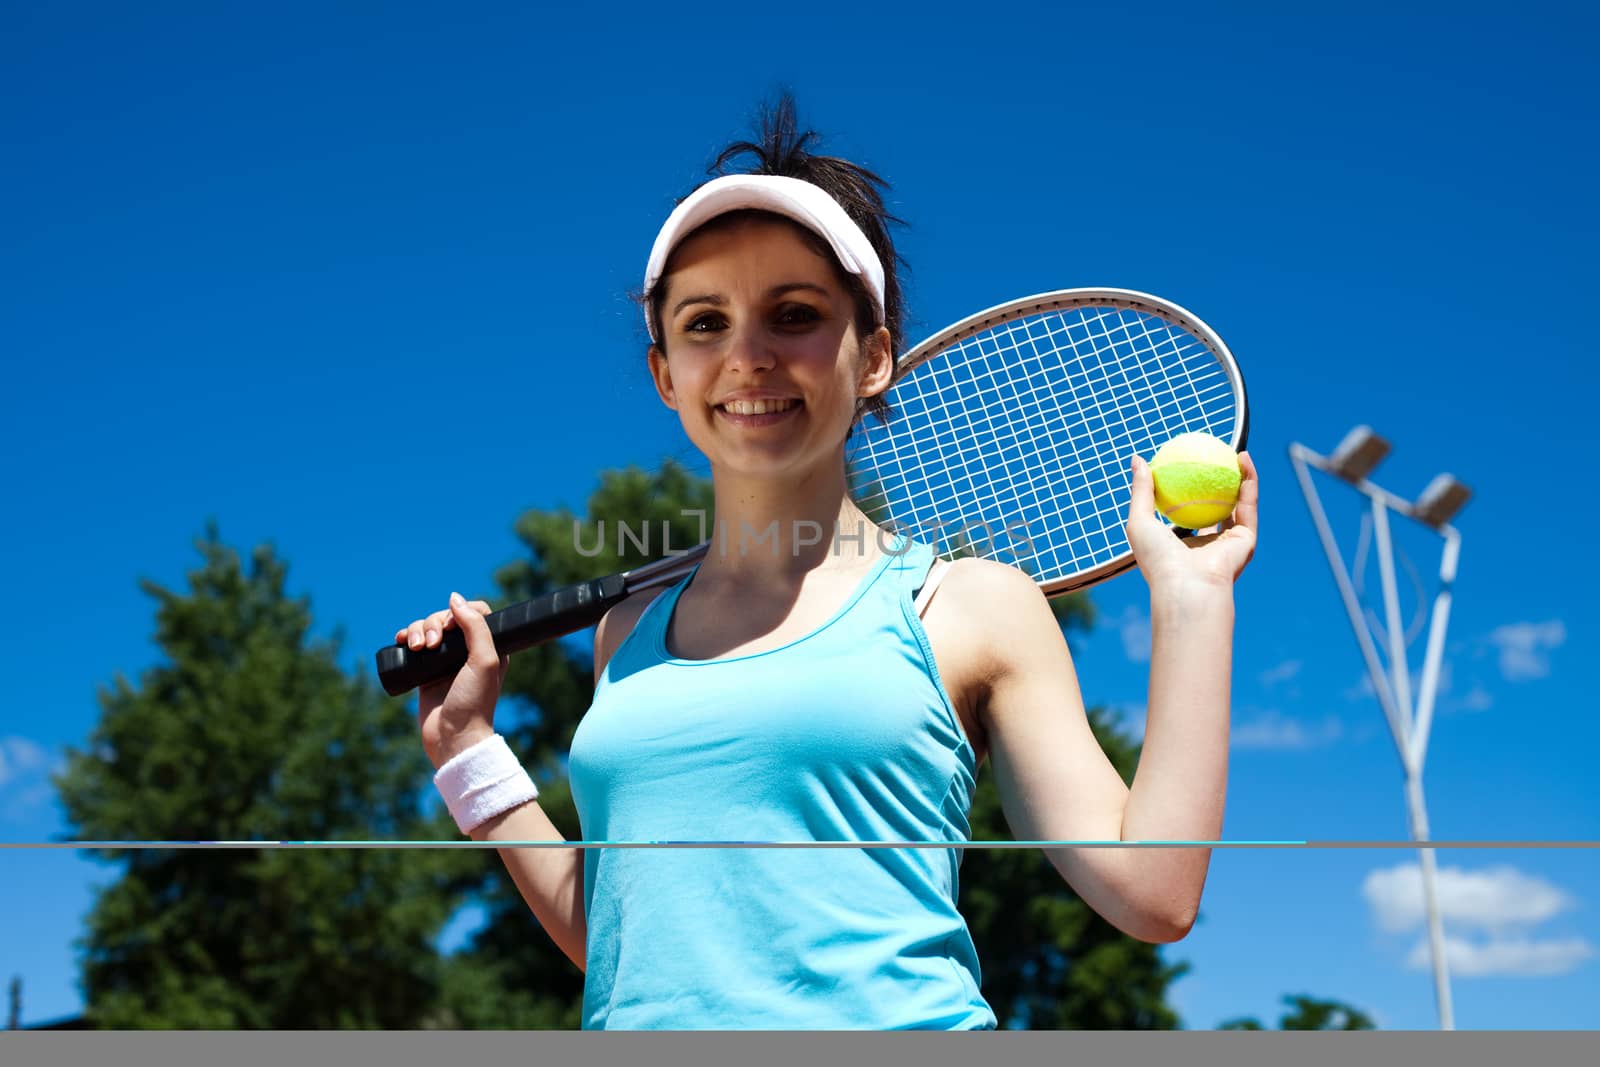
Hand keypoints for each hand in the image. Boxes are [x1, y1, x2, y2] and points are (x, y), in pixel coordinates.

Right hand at [394, 592, 507, 769]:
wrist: (453, 738)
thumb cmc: (474, 702)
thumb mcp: (483, 661)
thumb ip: (475, 627)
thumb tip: (454, 598)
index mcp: (489, 647)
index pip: (475, 613)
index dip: (459, 612)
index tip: (449, 626)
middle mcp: (467, 652)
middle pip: (446, 618)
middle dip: (432, 624)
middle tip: (431, 645)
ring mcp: (445, 661)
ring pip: (427, 630)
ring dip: (416, 630)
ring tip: (415, 647)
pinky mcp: (425, 672)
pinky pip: (413, 646)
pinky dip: (406, 637)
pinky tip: (401, 640)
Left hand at [1124, 450, 1258, 592]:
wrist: (1187, 585)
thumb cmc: (1158, 558)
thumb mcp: (1140, 520)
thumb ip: (1141, 490)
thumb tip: (1138, 459)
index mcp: (1181, 543)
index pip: (1185, 511)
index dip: (1186, 488)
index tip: (1184, 462)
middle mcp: (1206, 544)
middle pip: (1214, 506)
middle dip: (1217, 482)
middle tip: (1212, 454)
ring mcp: (1228, 543)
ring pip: (1236, 503)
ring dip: (1238, 476)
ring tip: (1233, 450)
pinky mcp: (1246, 540)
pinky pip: (1248, 504)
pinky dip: (1248, 481)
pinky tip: (1242, 459)